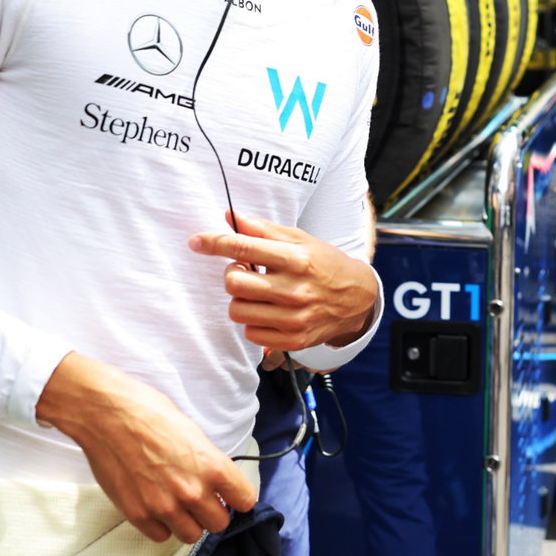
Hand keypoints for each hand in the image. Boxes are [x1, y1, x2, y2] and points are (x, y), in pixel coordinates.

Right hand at [35, 352, 256, 542]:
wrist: (107, 413)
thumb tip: (213, 478)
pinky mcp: (138, 514)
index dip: (238, 498)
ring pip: (191, 535)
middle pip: (219, 523)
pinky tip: (157, 507)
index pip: (244, 500)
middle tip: (202, 499)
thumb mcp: (192, 432)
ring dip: (188, 522)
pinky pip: (161, 536)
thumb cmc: (149, 412)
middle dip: (213, 512)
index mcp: (211, 465)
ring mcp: (164, 505)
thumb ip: (206, 461)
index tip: (231, 496)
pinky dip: (162, 526)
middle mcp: (192, 490)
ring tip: (178, 505)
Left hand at [189, 211, 378, 351]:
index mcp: (296, 259)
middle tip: (246, 272)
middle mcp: (295, 289)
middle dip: (232, 275)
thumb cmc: (324, 264)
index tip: (197, 241)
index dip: (215, 243)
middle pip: (234, 284)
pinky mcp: (292, 340)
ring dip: (242, 300)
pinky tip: (269, 311)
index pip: (244, 248)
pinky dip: (253, 320)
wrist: (357, 299)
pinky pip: (250, 332)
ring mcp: (294, 318)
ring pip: (237, 310)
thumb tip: (229, 216)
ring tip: (259, 293)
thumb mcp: (299, 240)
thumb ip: (262, 230)